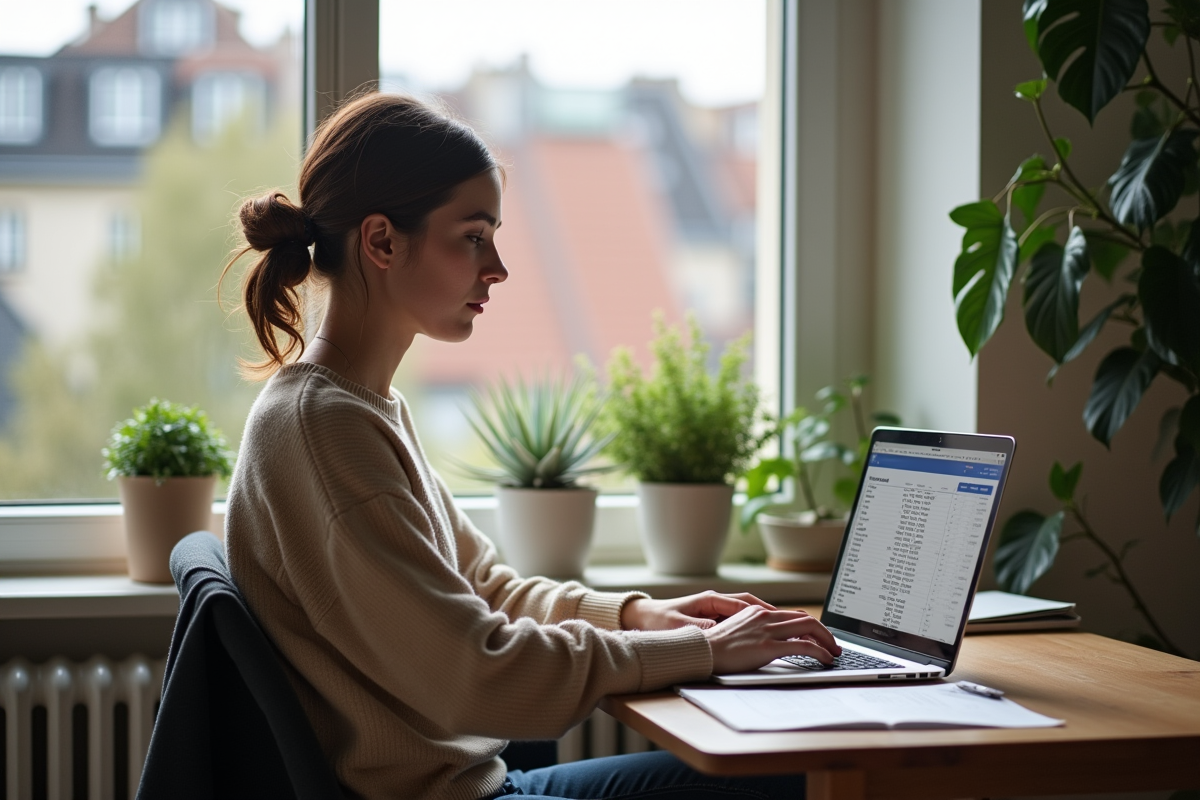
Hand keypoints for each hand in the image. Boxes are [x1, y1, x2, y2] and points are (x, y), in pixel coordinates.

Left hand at [620, 591, 775, 631]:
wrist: (643, 616)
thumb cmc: (659, 620)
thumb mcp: (678, 626)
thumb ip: (698, 628)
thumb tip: (715, 629)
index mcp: (710, 600)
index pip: (744, 604)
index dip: (765, 612)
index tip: (782, 620)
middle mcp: (716, 601)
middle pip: (753, 605)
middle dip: (775, 613)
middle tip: (797, 624)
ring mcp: (716, 608)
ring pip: (749, 610)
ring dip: (768, 617)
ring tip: (789, 629)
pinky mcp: (713, 616)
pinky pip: (740, 619)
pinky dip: (756, 624)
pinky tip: (766, 634)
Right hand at [702, 606, 841, 674]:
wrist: (702, 651)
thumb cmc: (715, 647)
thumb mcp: (738, 631)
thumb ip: (755, 630)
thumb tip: (770, 639)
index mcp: (758, 612)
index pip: (794, 614)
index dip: (812, 625)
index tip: (820, 636)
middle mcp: (765, 616)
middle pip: (806, 619)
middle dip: (825, 632)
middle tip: (833, 645)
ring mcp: (768, 630)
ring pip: (810, 628)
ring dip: (827, 641)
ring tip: (834, 653)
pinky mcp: (769, 646)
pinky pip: (804, 646)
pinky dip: (820, 652)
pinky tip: (826, 659)